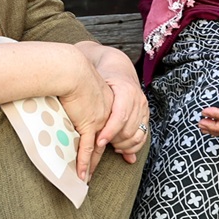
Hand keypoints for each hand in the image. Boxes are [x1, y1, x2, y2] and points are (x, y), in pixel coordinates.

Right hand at [55, 51, 114, 180]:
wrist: (71, 69)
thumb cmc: (69, 70)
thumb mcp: (79, 83)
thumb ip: (77, 93)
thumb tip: (67, 95)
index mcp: (106, 102)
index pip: (108, 126)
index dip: (108, 139)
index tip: (107, 148)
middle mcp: (106, 114)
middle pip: (105, 141)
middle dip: (104, 157)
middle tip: (100, 169)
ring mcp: (99, 121)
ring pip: (97, 149)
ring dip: (92, 165)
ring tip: (88, 178)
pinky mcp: (88, 125)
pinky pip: (86, 149)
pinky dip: (84, 163)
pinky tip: (82, 175)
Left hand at [80, 43, 149, 162]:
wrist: (118, 68)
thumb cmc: (104, 75)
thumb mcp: (96, 81)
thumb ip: (90, 97)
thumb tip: (72, 107)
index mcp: (127, 91)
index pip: (120, 116)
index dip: (109, 132)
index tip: (97, 142)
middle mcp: (138, 100)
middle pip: (129, 129)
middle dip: (115, 141)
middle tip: (100, 146)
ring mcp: (144, 109)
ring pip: (137, 135)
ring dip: (124, 145)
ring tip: (110, 147)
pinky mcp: (145, 115)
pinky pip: (143, 136)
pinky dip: (133, 146)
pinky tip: (121, 149)